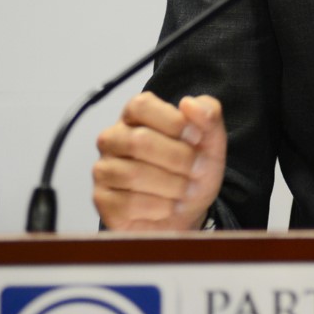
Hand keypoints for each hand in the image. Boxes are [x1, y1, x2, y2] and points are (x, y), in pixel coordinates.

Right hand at [93, 93, 225, 230]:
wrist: (189, 210)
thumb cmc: (194, 168)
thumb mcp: (211, 139)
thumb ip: (208, 114)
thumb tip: (188, 103)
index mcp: (135, 115)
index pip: (141, 106)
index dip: (174, 122)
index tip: (197, 138)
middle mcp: (113, 138)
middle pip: (138, 141)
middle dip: (178, 158)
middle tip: (198, 169)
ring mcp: (104, 169)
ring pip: (133, 174)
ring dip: (171, 185)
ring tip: (187, 189)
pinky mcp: (103, 201)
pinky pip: (127, 204)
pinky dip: (159, 208)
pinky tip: (169, 206)